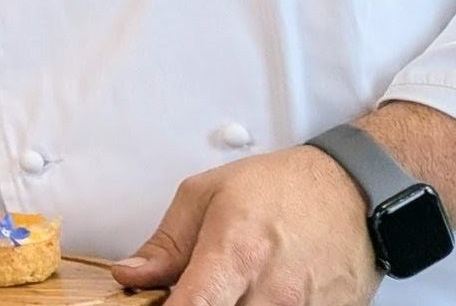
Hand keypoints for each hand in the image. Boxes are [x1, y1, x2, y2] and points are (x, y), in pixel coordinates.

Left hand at [112, 146, 381, 304]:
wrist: (350, 192)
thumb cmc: (277, 186)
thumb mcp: (206, 194)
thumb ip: (165, 243)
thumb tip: (129, 275)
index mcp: (234, 253)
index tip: (152, 305)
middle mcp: (269, 294)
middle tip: (190, 289)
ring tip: (226, 286)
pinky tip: (250, 293)